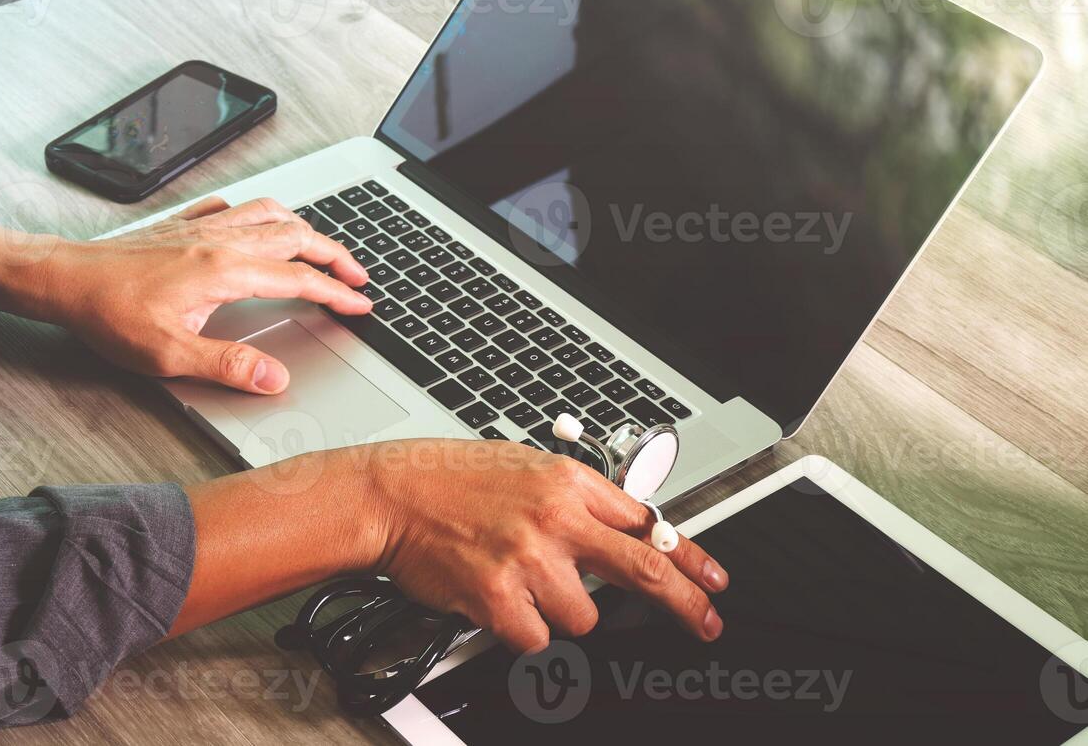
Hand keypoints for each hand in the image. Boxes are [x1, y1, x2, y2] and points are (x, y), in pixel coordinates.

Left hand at [0, 197, 372, 393]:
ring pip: (268, 214)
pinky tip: (253, 221)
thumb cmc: (108, 314)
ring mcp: (200, 228)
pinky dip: (255, 212)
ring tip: (319, 245)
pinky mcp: (179, 225)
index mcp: (226, 271)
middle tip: (357, 274)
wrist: (63, 279)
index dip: (337, 293)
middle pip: (295, 236)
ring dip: (302, 228)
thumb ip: (227, 366)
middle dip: (333, 254)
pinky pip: (230, 207)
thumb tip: (273, 379)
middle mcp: (219, 240)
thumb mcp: (169, 355)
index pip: (299, 280)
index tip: (360, 304)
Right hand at [173, 439, 727, 652]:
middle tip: (708, 622)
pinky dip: (520, 628)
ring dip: (558, 610)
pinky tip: (496, 599)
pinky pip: (536, 637)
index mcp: (568, 481)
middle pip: (644, 570)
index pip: (646, 522)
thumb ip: (574, 499)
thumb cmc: (449, 478)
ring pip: (583, 616)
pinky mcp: (500, 598)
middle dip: (686, 603)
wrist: (391, 493)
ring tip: (520, 582)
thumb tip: (622, 528)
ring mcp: (530, 560)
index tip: (713, 578)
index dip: (687, 555)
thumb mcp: (523, 466)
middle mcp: (557, 519)